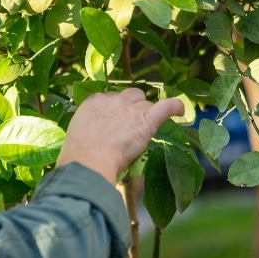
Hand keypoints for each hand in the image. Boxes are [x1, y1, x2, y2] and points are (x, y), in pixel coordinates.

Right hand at [57, 89, 185, 182]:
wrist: (87, 161)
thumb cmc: (77, 155)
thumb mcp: (78, 133)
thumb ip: (90, 128)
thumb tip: (96, 137)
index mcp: (94, 101)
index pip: (111, 98)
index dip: (116, 110)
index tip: (115, 122)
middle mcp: (113, 100)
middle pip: (131, 96)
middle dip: (133, 106)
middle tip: (131, 125)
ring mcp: (130, 109)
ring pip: (145, 103)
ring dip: (146, 113)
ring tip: (144, 130)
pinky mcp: (146, 120)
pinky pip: (166, 107)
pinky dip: (175, 106)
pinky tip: (181, 110)